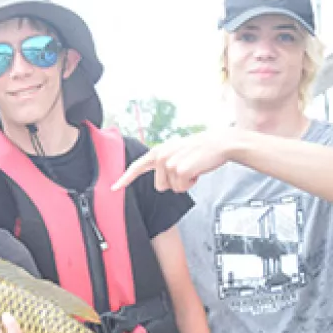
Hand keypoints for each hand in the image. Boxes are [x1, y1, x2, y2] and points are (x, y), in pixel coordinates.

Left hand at [111, 128, 234, 192]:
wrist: (218, 144)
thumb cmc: (199, 150)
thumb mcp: (176, 151)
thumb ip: (163, 162)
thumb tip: (158, 180)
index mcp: (158, 151)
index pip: (137, 166)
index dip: (125, 178)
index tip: (114, 188)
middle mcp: (160, 156)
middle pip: (160, 186)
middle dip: (174, 182)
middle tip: (186, 168)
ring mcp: (169, 163)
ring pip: (172, 188)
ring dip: (184, 183)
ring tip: (192, 168)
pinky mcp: (180, 170)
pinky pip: (182, 188)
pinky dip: (191, 183)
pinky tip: (197, 170)